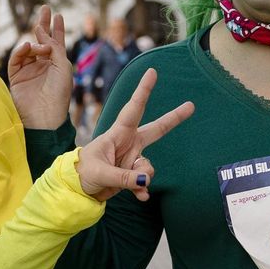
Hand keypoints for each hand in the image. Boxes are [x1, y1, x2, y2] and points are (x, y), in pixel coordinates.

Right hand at [7, 5, 73, 128]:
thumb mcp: (63, 67)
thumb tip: (41, 33)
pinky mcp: (16, 76)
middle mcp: (43, 65)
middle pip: (42, 40)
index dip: (57, 28)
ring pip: (28, 49)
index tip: (58, 15)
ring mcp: (29, 70)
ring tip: (38, 45)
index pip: (57, 42)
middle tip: (45, 8)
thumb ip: (54, 47)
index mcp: (57, 65)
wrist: (43, 116)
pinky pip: (17, 59)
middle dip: (43, 24)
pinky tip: (26, 47)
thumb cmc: (58, 93)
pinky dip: (20, 51)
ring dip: (34, 43)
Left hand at [76, 69, 193, 201]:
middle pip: (156, 129)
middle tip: (191, 105)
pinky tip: (140, 196)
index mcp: (118, 134)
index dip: (143, 91)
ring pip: (149, 166)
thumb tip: (146, 179)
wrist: (78, 189)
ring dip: (143, 177)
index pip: (133, 109)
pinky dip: (142, 190)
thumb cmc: (83, 172)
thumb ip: (124, 177)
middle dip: (173, 118)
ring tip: (128, 184)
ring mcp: (132, 159)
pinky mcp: (132, 174)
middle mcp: (128, 143)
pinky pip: (145, 181)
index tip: (152, 72)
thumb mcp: (100, 173)